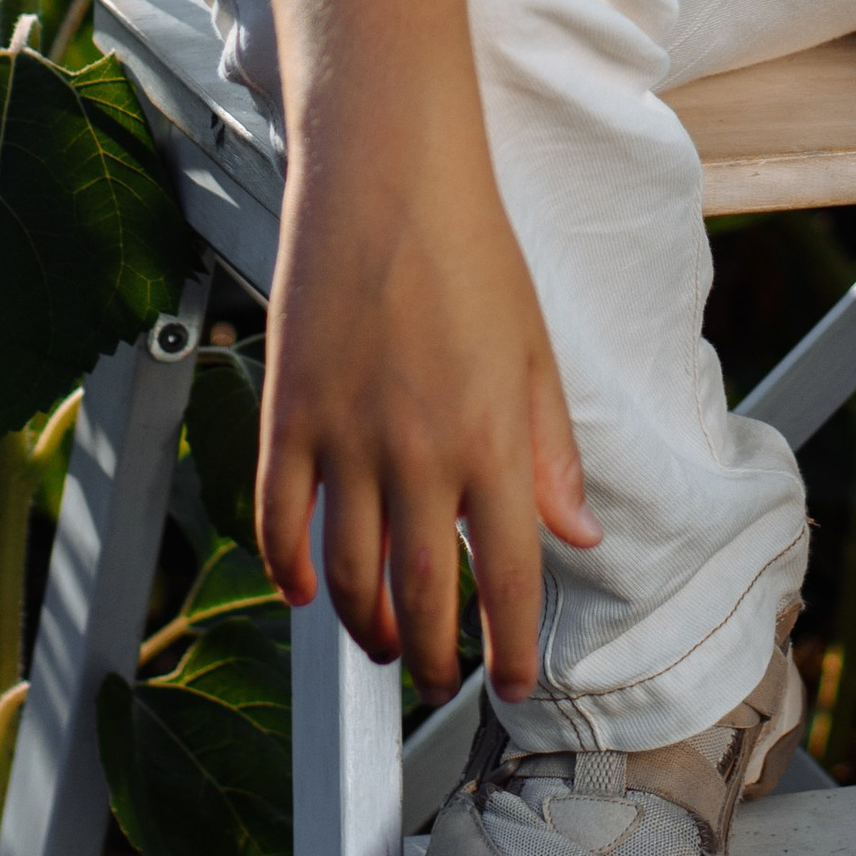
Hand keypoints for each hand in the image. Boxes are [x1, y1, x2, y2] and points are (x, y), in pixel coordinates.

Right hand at [254, 96, 599, 699]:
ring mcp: (345, 438)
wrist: (387, 172)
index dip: (507, 648)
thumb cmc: (470, 247)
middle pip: (421, 597)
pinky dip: (285, 571)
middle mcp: (419, 453)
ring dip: (366, 629)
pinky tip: (304, 591)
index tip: (508, 683)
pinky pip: (277, 521)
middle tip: (440, 676)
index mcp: (494, 438)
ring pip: (347, 576)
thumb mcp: (535, 349)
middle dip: (435, 657)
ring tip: (385, 644)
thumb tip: (578, 532)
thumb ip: (553, 450)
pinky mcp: (289, 414)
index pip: (507, 579)